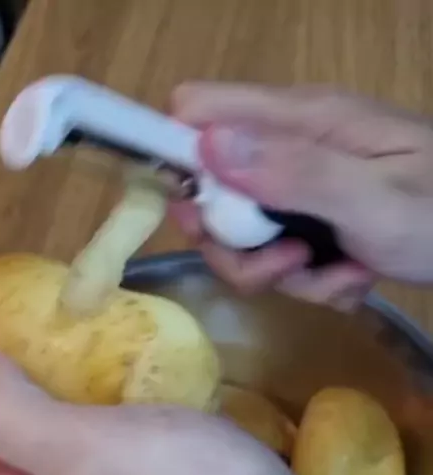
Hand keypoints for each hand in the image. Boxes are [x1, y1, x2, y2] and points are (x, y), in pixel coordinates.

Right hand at [172, 83, 432, 308]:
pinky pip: (284, 264)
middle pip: (212, 194)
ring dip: (287, 276)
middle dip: (238, 246)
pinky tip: (356, 278)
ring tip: (342, 274)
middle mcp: (291, 151)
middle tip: (286, 263)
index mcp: (301, 121)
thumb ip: (292, 173)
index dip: (184, 161)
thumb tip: (206, 147)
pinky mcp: (315, 226)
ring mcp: (302, 191)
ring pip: (246, 241)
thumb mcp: (370, 197)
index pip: (200, 113)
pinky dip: (316, 283)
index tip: (201, 215)